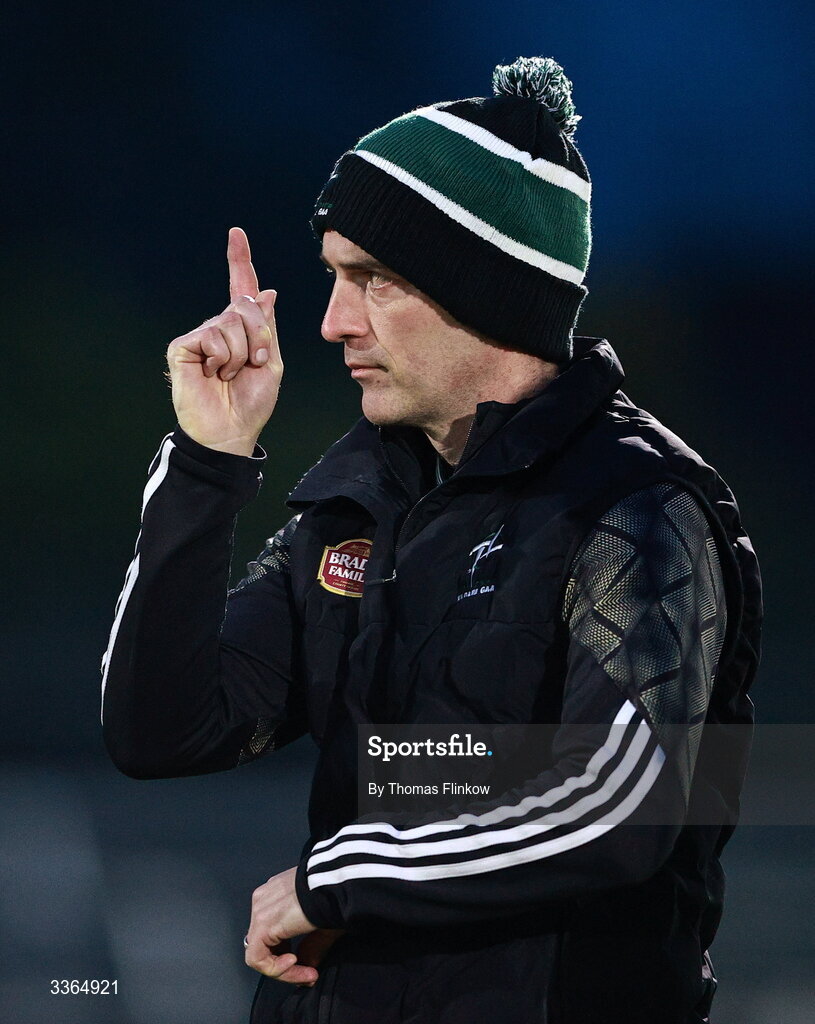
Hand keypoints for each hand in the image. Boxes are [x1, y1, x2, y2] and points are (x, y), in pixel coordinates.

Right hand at [166, 227, 283, 455]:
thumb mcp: (271, 363)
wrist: (230, 430)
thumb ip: (267, 328)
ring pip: (230, 321)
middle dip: (259, 335)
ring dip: (240, 353)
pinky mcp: (182, 346)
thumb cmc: (251, 402)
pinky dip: (221, 357)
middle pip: (245, 304)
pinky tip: (213, 374)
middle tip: (253, 363)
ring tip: (230, 374)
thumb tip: (266, 291)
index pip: (241, 289)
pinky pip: (211, 335)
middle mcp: (219, 328)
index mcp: (242, 330)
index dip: (239, 260)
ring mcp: (200, 336)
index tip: (236, 233)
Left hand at [245, 867, 343, 985]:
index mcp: (278, 893)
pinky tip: (294, 962)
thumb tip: (306, 966)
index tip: (309, 967)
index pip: (272, 933)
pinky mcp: (261, 923)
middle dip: (286, 965)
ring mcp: (260, 910)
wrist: (336, 884)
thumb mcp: (322, 924)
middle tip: (308, 974)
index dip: (288, 956)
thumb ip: (310, 946)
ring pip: (259, 953)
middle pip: (264, 945)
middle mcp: (265, 899)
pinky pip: (257, 957)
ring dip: (283, 970)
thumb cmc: (334, 895)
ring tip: (305, 972)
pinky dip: (275, 969)